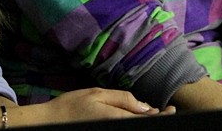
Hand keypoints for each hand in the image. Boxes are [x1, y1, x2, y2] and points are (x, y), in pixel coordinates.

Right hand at [35, 87, 174, 123]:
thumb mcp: (97, 94)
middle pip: (142, 125)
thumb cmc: (72, 105)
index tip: (171, 109)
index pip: (146, 119)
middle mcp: (115, 128)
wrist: (50, 122)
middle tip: (165, 111)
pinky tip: (134, 117)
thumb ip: (123, 99)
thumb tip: (145, 107)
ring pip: (133, 128)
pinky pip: (123, 128)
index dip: (162, 115)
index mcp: (116, 118)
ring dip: (143, 121)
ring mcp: (109, 130)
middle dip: (155, 118)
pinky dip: (132, 123)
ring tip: (151, 114)